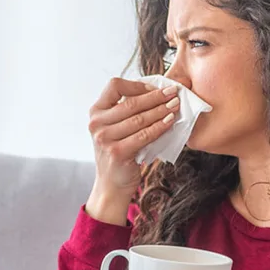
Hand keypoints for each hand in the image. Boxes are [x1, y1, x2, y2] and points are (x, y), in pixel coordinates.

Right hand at [89, 77, 179, 193]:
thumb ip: (125, 112)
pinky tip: (170, 122)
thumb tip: (154, 92)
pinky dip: (159, 127)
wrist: (111, 184)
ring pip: (139, 119)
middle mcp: (97, 124)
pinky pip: (144, 135)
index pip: (114, 86)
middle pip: (131, 102)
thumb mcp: (114, 129)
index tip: (154, 88)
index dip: (137, 85)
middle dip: (156, 96)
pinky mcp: (118, 152)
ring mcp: (105, 139)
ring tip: (174, 106)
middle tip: (173, 93)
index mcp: (95, 112)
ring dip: (161, 111)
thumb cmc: (118, 153)